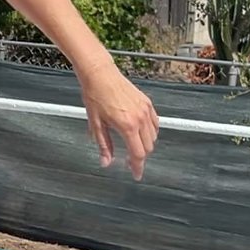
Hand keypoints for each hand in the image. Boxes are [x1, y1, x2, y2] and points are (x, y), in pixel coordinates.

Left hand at [79, 63, 159, 179]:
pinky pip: (155, 123)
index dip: (138, 167)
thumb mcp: (96, 124)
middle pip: (148, 147)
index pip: (138, 154)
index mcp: (127, 126)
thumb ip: (103, 145)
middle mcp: (140, 119)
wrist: (99, 74)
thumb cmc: (95, 95)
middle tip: (129, 161)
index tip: (136, 174)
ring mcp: (145, 110)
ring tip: (133, 146)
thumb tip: (106, 161)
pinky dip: (151, 132)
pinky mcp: (147, 103)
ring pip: (153, 136)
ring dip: (145, 144)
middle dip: (140, 156)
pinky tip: (141, 133)